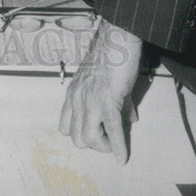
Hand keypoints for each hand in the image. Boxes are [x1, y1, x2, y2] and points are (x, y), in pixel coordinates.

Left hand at [58, 18, 142, 163]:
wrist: (117, 38)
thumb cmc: (110, 55)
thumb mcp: (103, 80)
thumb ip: (114, 101)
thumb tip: (129, 119)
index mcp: (74, 93)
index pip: (66, 126)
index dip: (81, 134)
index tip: (97, 135)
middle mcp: (77, 99)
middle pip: (76, 137)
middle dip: (93, 144)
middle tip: (108, 140)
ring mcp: (90, 101)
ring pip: (88, 139)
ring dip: (103, 147)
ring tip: (114, 144)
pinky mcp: (108, 100)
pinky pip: (112, 131)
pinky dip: (118, 147)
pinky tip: (123, 157)